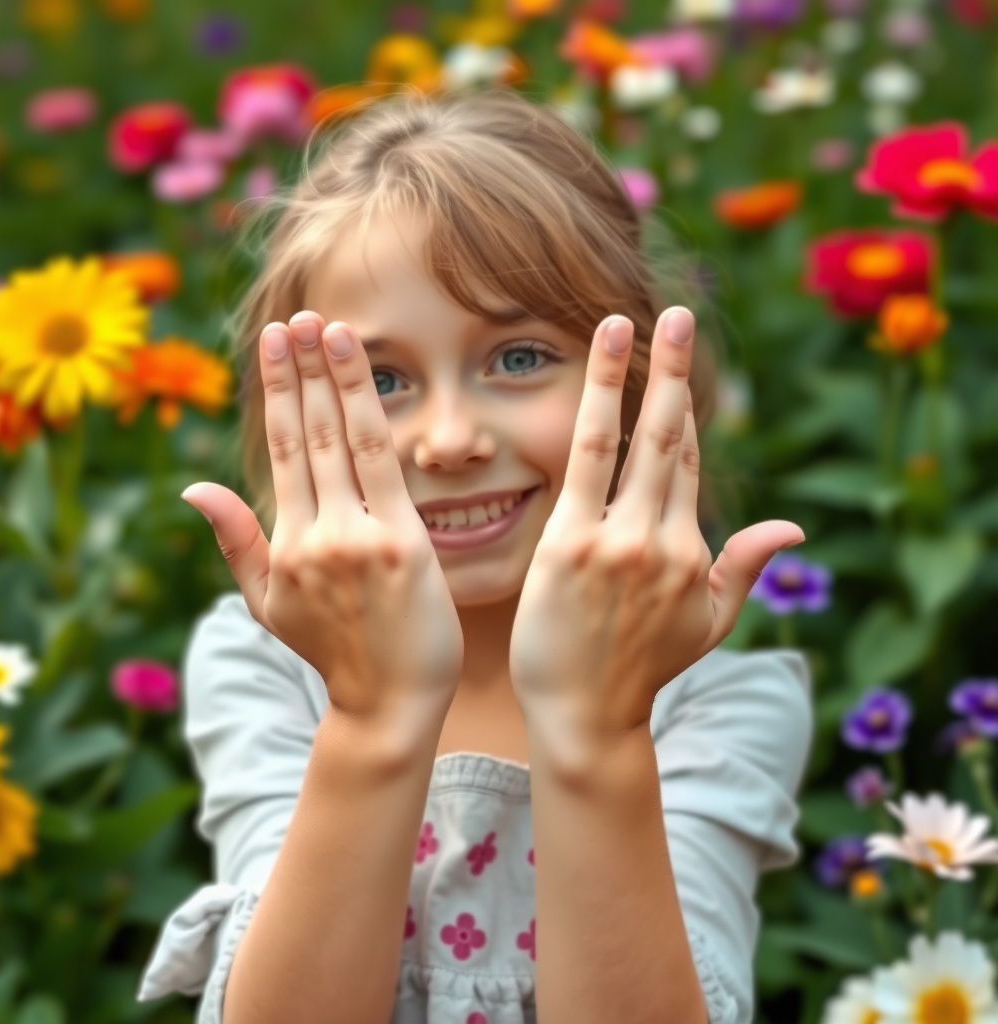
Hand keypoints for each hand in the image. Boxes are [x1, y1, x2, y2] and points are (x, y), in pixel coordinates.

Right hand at [181, 313, 462, 729]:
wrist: (388, 704)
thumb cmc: (336, 651)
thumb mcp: (269, 604)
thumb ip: (235, 542)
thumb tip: (193, 488)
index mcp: (283, 547)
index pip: (279, 453)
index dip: (276, 394)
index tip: (273, 344)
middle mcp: (313, 535)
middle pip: (303, 436)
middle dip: (298, 372)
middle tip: (292, 318)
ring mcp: (354, 537)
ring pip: (335, 439)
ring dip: (329, 376)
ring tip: (324, 325)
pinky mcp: (398, 542)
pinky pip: (379, 461)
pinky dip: (365, 407)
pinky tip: (359, 365)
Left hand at [509, 308, 803, 748]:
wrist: (588, 719)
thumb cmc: (640, 669)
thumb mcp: (709, 624)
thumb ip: (745, 568)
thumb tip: (792, 530)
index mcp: (690, 550)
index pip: (688, 466)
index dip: (684, 412)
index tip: (676, 371)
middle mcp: (660, 536)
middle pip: (671, 439)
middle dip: (675, 373)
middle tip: (677, 314)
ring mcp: (617, 538)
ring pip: (632, 440)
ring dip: (636, 374)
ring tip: (632, 320)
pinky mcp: (571, 544)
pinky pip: (584, 462)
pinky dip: (593, 407)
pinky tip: (596, 365)